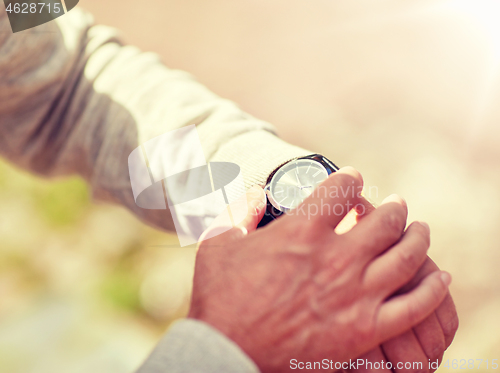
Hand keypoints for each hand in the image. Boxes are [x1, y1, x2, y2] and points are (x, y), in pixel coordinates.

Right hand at [188, 167, 450, 371]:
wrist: (227, 351)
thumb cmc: (221, 295)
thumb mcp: (219, 242)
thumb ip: (241, 209)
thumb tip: (258, 191)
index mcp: (302, 232)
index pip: (341, 189)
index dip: (350, 178)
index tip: (352, 178)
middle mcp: (336, 258)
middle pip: (385, 219)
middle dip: (393, 206)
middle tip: (396, 204)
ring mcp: (355, 294)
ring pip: (406, 256)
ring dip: (418, 237)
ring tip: (420, 229)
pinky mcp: (364, 329)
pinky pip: (414, 306)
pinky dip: (431, 289)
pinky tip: (440, 277)